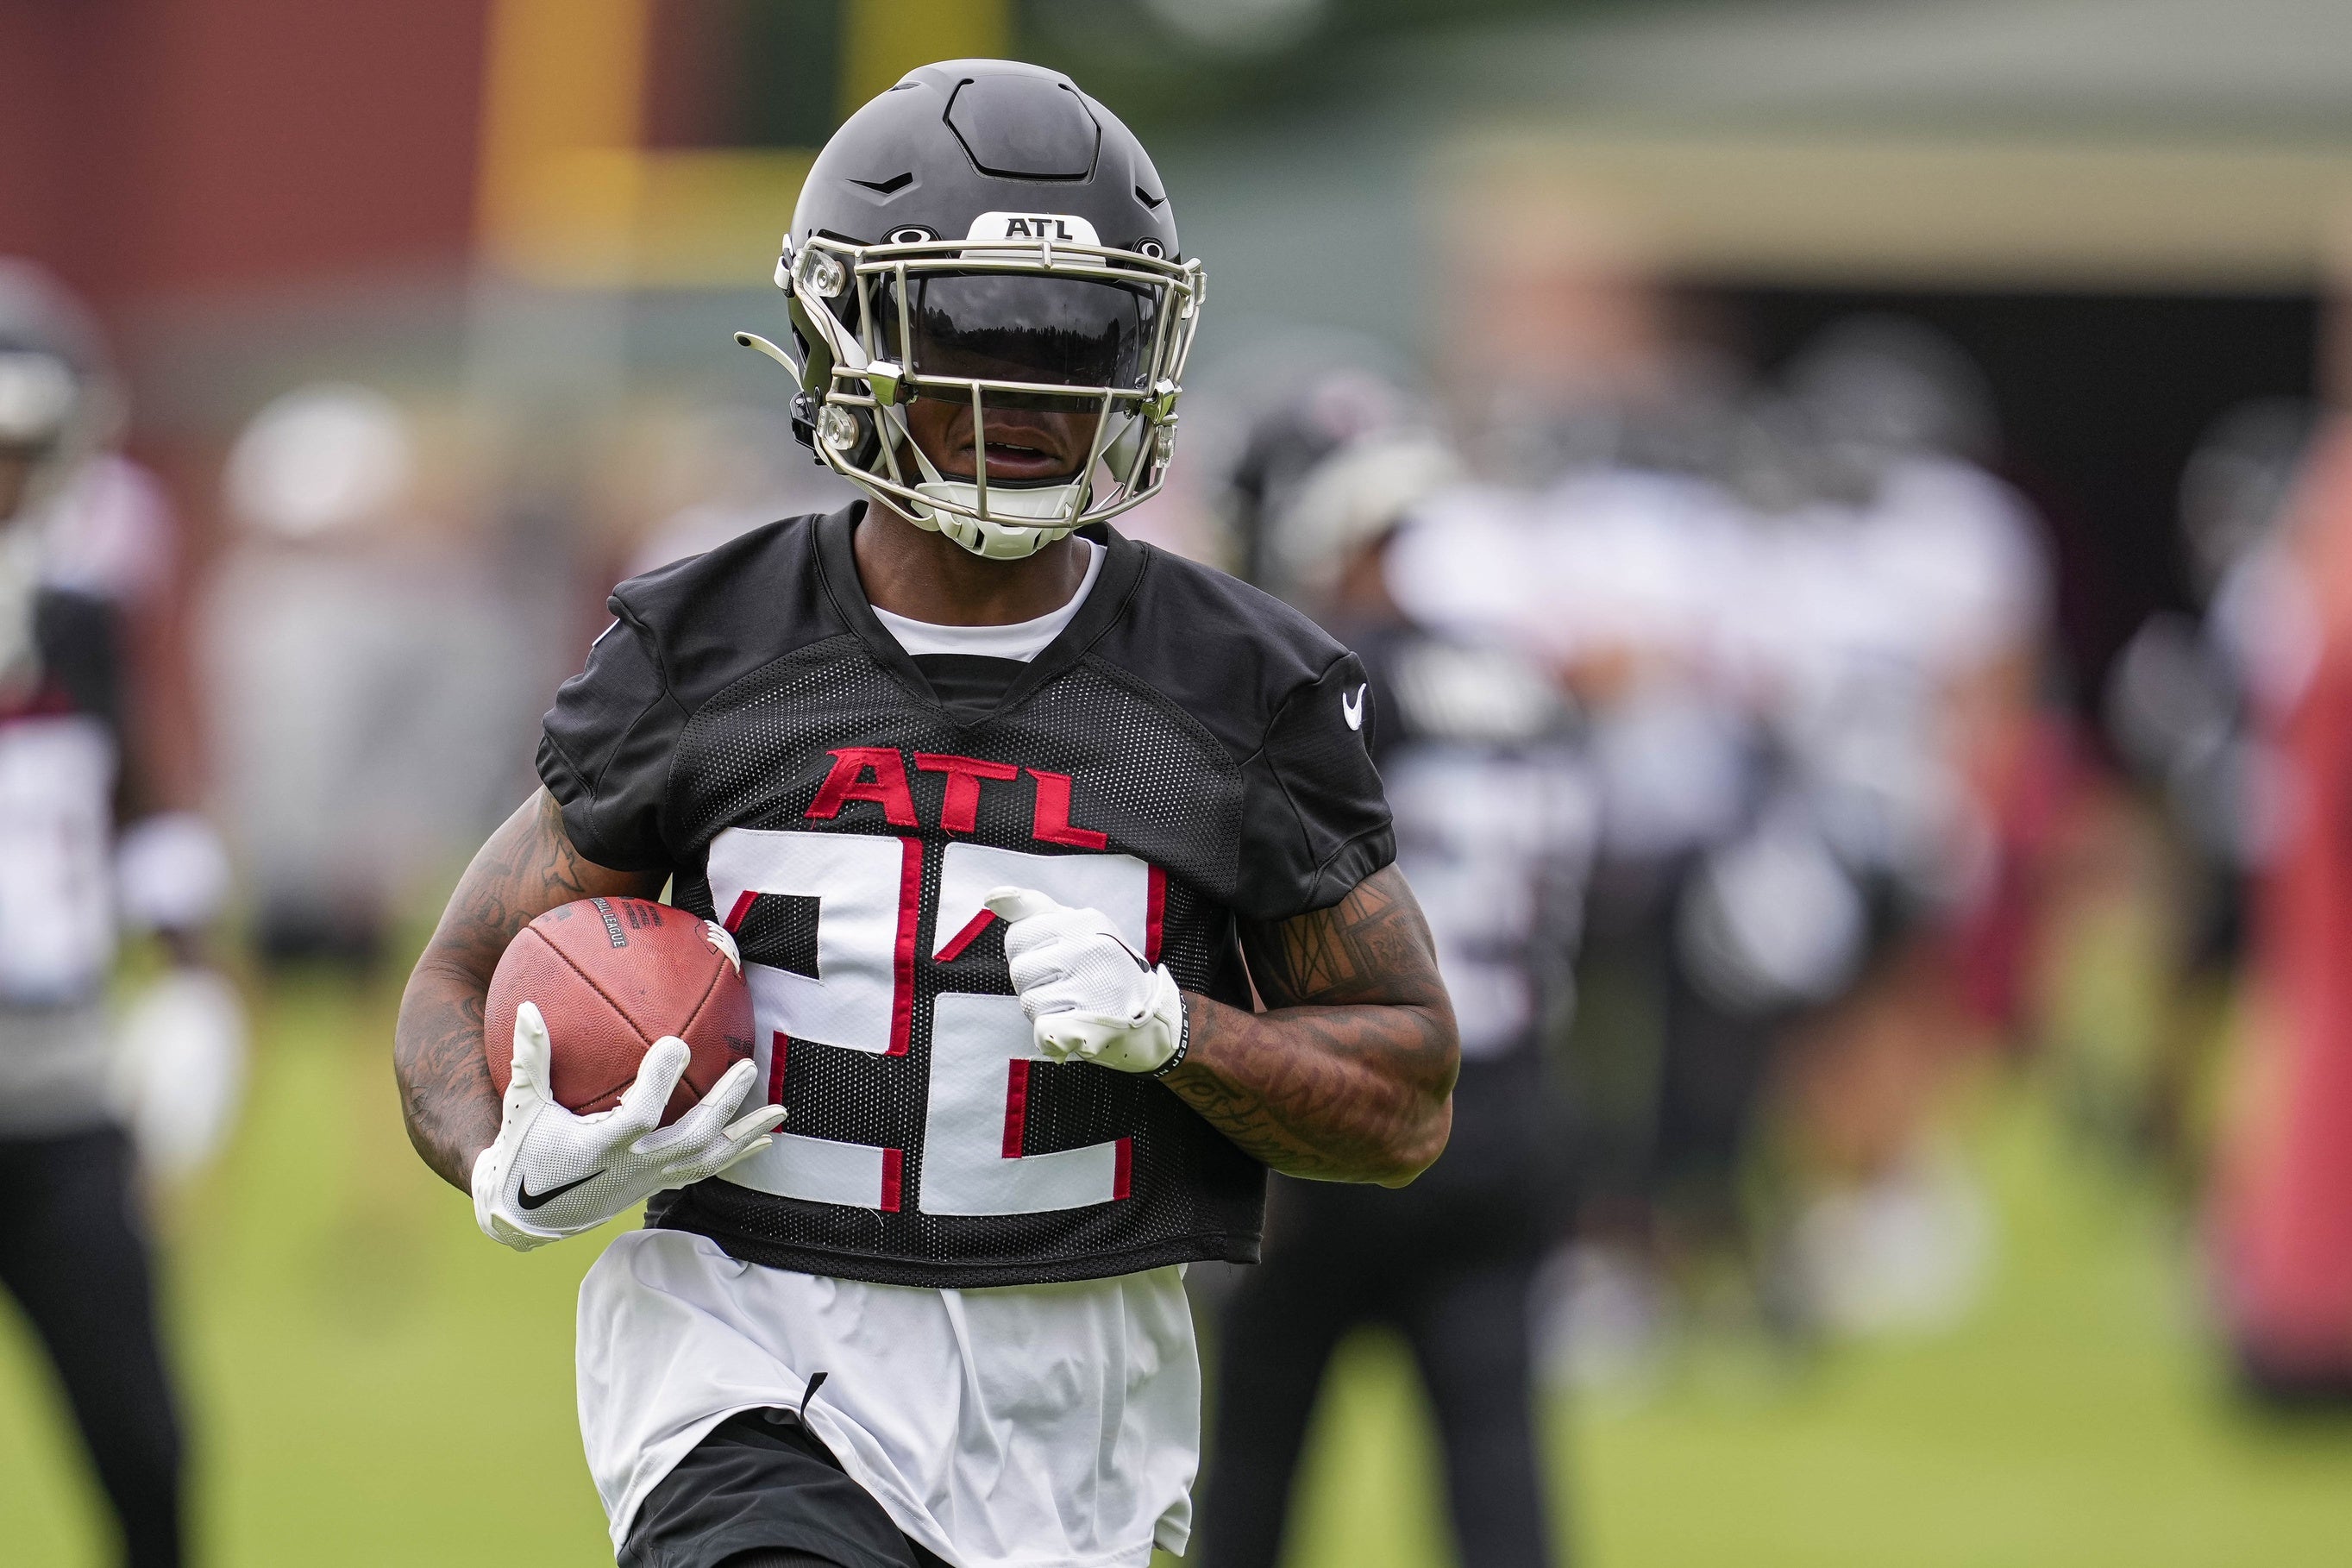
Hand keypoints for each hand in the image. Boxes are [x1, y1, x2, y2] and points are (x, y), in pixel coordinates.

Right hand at [470, 1001, 783, 1250]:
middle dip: (724, 1104)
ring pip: (707, 1161)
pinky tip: (762, 1140)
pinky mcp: (656, 1187)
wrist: (526, 1217)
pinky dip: (734, 1155)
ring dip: (745, 1135)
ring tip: (779, 1111)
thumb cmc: (524, 1154)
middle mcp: (631, 1168)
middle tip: (749, 1067)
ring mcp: (648, 1181)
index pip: (640, 1114)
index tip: (678, 1044)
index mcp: (599, 1147)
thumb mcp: (523, 1106)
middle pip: (691, 1138)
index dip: (661, 1082)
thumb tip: (527, 1008)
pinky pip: (703, 1172)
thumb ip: (530, 1059)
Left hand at [985, 886, 1186, 1074]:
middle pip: (1018, 971)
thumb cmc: (1109, 969)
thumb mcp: (1081, 927)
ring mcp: (1090, 988)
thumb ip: (1035, 909)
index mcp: (1084, 921)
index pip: (1018, 936)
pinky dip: (1051, 1037)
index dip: (1029, 955)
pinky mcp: (1088, 1025)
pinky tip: (1074, 1029)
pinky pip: (1041, 1030)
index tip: (1057, 962)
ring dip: (1045, 1011)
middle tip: (1068, 987)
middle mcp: (1088, 949)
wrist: (1155, 1017)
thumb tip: (992, 896)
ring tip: (1076, 1006)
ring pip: (1028, 1003)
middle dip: (1034, 985)